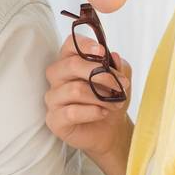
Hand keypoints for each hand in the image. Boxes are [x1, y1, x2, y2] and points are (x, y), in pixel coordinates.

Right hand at [44, 35, 132, 167]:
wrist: (111, 129)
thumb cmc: (111, 100)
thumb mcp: (121, 80)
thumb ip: (118, 66)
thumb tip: (113, 56)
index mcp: (70, 62)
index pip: (70, 44)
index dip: (84, 45)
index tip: (102, 52)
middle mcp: (57, 77)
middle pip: (71, 65)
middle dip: (100, 74)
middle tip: (120, 85)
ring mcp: (53, 99)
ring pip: (75, 90)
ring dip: (101, 97)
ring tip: (115, 103)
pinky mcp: (54, 119)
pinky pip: (71, 112)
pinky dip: (92, 112)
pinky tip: (102, 112)